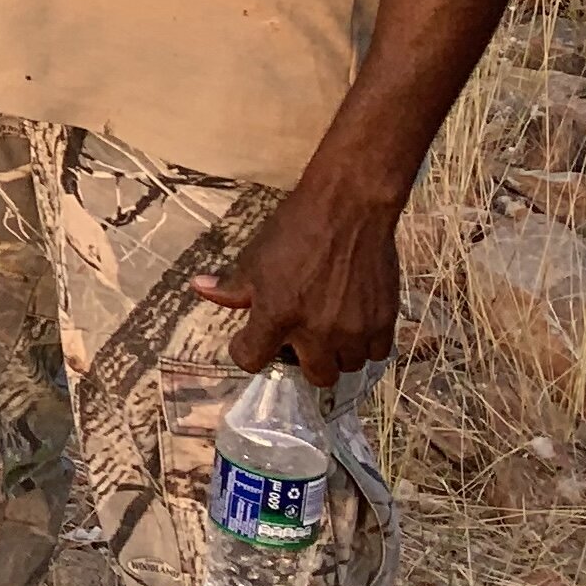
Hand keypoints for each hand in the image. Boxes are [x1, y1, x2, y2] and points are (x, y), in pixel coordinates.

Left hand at [191, 182, 403, 386]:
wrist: (349, 209)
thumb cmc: (296, 229)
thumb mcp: (255, 258)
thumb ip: (232, 287)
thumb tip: (200, 290)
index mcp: (277, 315)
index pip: (252, 360)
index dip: (247, 351)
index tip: (250, 340)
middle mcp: (317, 331)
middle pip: (316, 376)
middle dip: (305, 361)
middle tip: (302, 339)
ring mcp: (354, 329)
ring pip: (348, 366)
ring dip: (338, 353)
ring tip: (331, 331)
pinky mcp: (385, 321)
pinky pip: (377, 354)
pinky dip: (366, 345)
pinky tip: (356, 326)